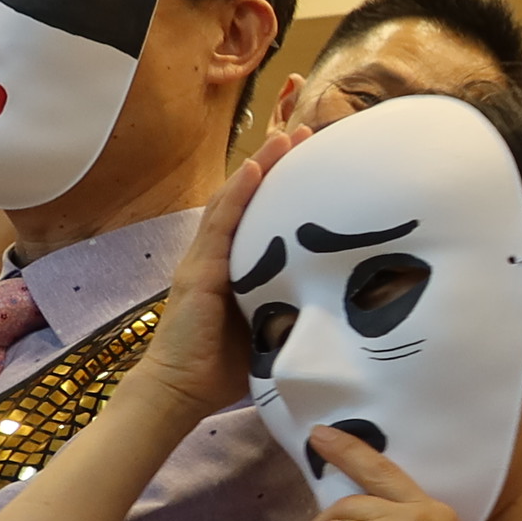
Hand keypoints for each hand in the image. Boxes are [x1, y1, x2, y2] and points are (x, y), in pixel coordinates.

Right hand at [127, 128, 309, 429]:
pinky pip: (220, 226)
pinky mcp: (198, 273)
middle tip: (306, 128)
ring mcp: (204, 260)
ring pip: (233, 200)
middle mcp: (216, 254)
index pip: (260, 212)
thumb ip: (293, 302)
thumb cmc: (226, 367)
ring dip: (261, 166)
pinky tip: (254, 169)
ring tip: (288, 135)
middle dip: (274, 162)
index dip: (282, 181)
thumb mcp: (272, 325)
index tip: (314, 153)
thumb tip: (341, 295)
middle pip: (246, 195)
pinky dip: (237, 195)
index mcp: (235, 265)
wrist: (180, 392)